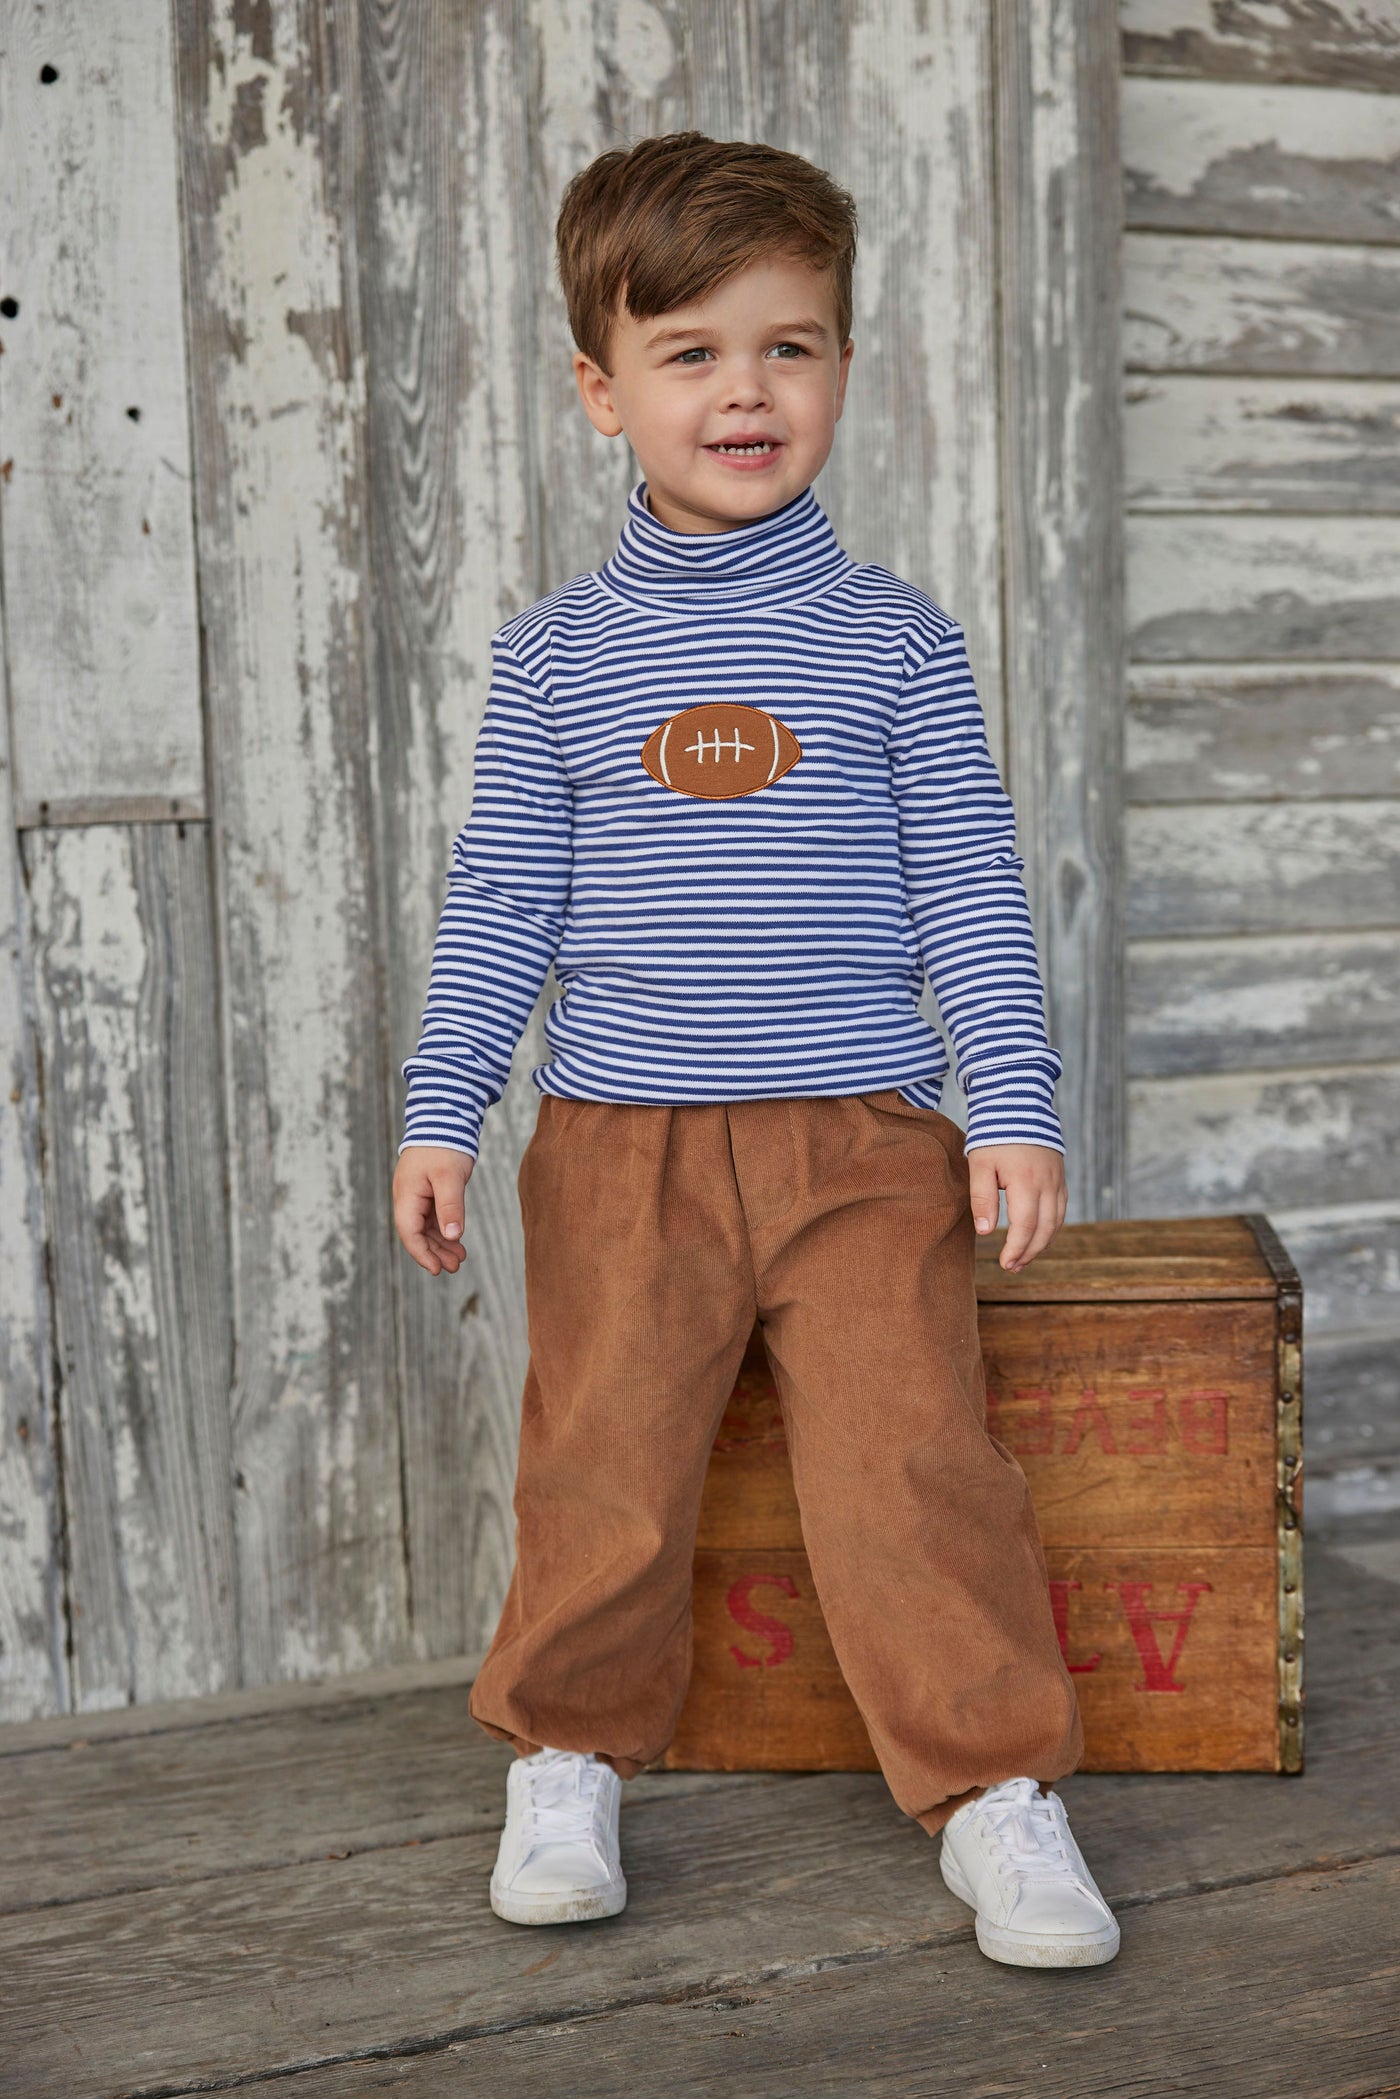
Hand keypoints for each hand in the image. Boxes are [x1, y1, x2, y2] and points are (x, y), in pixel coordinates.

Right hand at [393, 1144, 473, 1274]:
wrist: (444, 1118)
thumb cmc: (445, 1145)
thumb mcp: (449, 1177)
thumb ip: (450, 1206)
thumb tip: (452, 1236)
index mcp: (407, 1195)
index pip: (409, 1233)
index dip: (422, 1254)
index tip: (438, 1269)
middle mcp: (408, 1198)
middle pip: (417, 1234)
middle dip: (434, 1253)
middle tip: (455, 1267)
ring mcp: (417, 1195)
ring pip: (426, 1228)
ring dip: (441, 1244)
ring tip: (460, 1259)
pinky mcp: (429, 1192)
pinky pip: (433, 1218)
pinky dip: (444, 1231)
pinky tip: (457, 1241)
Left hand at [967, 1142, 1065, 1271]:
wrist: (1019, 1104)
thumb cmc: (994, 1134)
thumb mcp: (980, 1164)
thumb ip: (983, 1198)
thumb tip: (986, 1232)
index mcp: (1026, 1182)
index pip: (1026, 1226)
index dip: (1016, 1248)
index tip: (1004, 1263)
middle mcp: (1048, 1184)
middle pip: (1045, 1229)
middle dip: (1029, 1252)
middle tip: (1012, 1267)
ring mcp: (1057, 1181)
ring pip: (1056, 1222)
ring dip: (1042, 1244)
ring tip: (1023, 1258)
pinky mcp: (1060, 1177)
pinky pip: (1061, 1210)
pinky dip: (1051, 1228)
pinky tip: (1038, 1237)